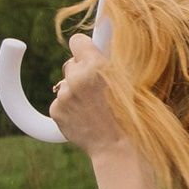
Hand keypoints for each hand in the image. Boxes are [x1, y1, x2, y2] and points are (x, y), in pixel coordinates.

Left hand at [46, 33, 124, 153]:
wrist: (118, 147)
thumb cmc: (132, 114)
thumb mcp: (130, 81)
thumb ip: (110, 62)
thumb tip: (98, 47)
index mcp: (95, 65)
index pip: (77, 41)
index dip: (84, 47)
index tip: (88, 53)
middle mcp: (76, 78)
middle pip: (70, 64)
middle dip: (80, 72)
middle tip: (97, 88)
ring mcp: (64, 96)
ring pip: (65, 85)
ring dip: (75, 92)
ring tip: (95, 108)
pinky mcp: (56, 111)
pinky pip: (60, 102)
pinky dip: (70, 108)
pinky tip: (86, 117)